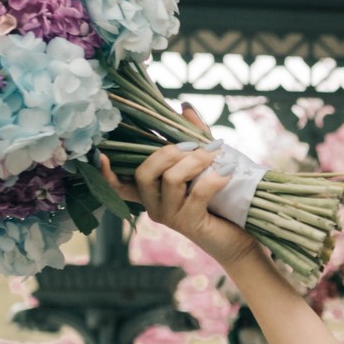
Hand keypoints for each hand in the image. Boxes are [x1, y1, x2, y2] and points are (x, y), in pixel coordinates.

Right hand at [98, 107, 260, 275]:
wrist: (240, 236)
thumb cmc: (219, 199)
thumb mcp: (203, 164)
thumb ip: (192, 136)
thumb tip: (184, 107)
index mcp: (150, 191)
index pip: (117, 185)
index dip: (106, 173)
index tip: (103, 155)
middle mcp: (153, 205)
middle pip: (144, 172)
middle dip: (169, 152)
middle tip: (196, 145)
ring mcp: (170, 217)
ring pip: (171, 179)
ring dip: (195, 161)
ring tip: (216, 154)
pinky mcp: (191, 224)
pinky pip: (197, 193)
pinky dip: (214, 177)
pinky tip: (227, 170)